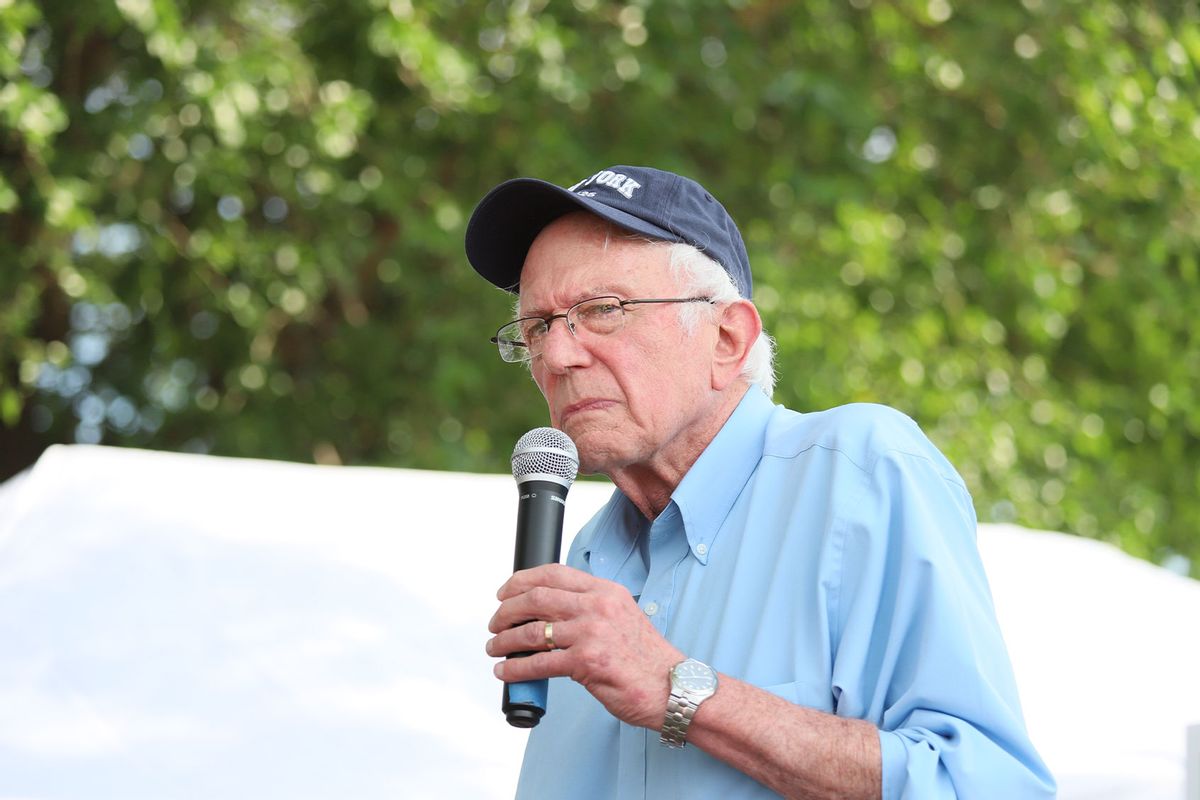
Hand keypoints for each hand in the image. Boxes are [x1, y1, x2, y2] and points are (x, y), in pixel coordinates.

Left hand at [486, 563, 684, 729]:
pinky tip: (506, 671)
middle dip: (506, 610)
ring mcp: (591, 633)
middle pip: (536, 598)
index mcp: (605, 591)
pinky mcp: (586, 661)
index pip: (554, 573)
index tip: (505, 592)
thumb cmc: (645, 657)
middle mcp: (597, 606)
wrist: (670, 687)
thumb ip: (590, 608)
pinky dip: (515, 668)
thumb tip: (549, 613)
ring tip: (495, 647)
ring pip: (531, 631)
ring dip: (505, 640)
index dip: (521, 581)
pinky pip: (539, 663)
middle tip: (496, 622)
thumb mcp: (622, 615)